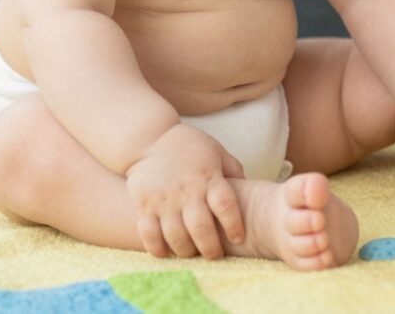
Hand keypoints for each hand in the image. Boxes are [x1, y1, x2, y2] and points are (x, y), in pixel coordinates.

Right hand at [125, 123, 245, 258]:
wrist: (150, 139)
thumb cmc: (190, 147)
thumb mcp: (217, 152)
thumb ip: (233, 172)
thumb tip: (250, 192)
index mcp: (209, 177)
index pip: (226, 205)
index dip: (234, 225)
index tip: (238, 237)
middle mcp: (187, 190)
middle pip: (201, 227)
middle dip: (210, 248)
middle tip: (214, 255)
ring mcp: (164, 200)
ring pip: (176, 236)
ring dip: (186, 251)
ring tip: (192, 253)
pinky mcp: (144, 205)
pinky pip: (149, 234)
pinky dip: (157, 248)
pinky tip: (166, 252)